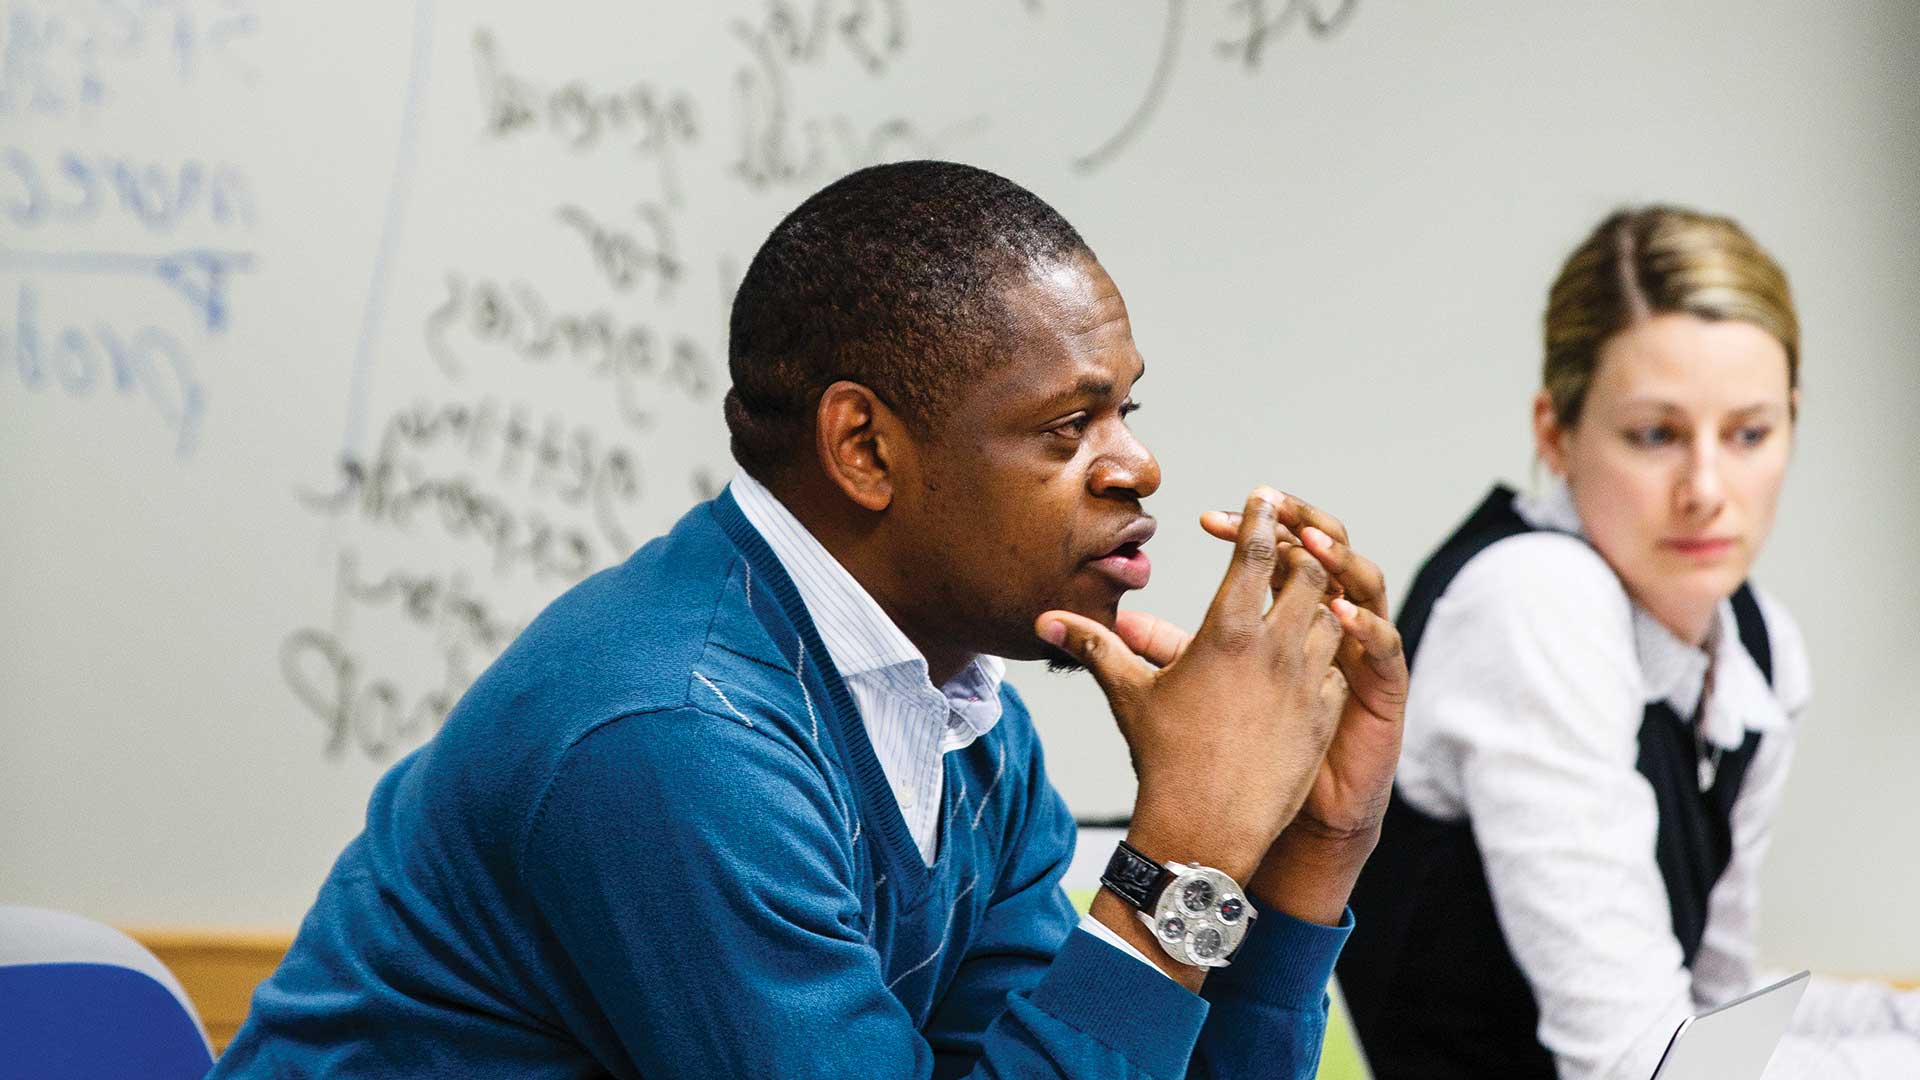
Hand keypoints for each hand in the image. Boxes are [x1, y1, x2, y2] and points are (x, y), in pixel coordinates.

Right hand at [1036, 488, 1347, 884]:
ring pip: (1332, 621)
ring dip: (1318, 607)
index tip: (1263, 498)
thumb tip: (1045, 621)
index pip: (1257, 552)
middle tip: (1288, 547)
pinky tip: (1307, 663)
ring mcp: (1307, 684)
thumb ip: (1093, 646)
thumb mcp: (1127, 694)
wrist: (1204, 828)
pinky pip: (1339, 672)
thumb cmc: (1162, 758)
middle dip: (1303, 556)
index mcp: (1228, 632)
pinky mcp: (1326, 718)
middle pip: (1312, 576)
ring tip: (1299, 602)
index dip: (1261, 519)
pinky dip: (1328, 659)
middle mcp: (1276, 650)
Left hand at [1200, 493, 1407, 920]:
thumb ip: (1164, 650)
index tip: (1207, 518)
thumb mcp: (1198, 687)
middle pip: (1326, 553)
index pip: (1272, 551)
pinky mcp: (1378, 691)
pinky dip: (1367, 626)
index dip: (1247, 527)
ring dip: (1341, 560)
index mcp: (1284, 613)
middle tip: (1268, 508)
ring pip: (1364, 587)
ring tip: (1311, 544)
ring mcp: (1356, 652)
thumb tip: (1114, 622)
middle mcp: (1326, 622)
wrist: (1293, 806)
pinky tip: (1340, 613)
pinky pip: (1384, 650)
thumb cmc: (1245, 741)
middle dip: (1301, 526)